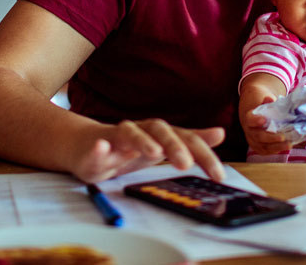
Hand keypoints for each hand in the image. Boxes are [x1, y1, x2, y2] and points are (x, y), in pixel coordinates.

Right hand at [69, 119, 225, 183]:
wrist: (85, 145)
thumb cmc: (127, 149)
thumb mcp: (162, 147)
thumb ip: (189, 141)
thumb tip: (220, 133)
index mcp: (159, 134)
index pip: (186, 139)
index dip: (203, 155)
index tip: (218, 175)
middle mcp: (141, 130)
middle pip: (160, 130)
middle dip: (174, 146)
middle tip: (185, 164)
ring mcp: (117, 136)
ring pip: (130, 132)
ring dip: (142, 141)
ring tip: (154, 153)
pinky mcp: (95, 146)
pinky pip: (96, 146)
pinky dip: (99, 148)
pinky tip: (102, 148)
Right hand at [239, 92, 291, 155]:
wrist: (255, 113)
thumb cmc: (261, 105)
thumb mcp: (263, 99)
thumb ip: (267, 100)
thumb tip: (270, 99)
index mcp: (249, 118)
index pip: (250, 120)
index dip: (255, 120)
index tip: (263, 120)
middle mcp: (249, 131)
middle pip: (258, 136)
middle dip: (270, 138)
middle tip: (282, 137)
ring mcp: (253, 140)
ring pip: (263, 146)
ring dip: (276, 147)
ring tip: (289, 144)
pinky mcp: (259, 147)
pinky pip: (266, 151)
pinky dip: (276, 150)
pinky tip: (285, 147)